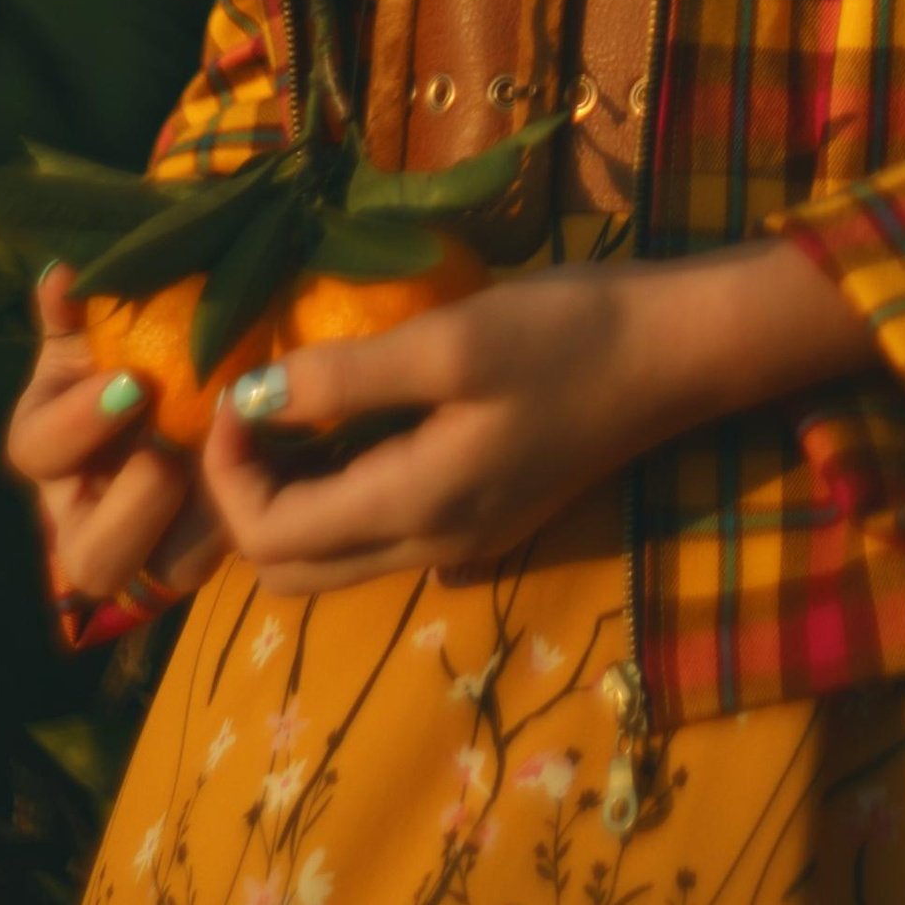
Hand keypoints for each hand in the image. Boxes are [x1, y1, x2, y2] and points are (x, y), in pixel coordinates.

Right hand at [5, 266, 226, 612]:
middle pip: (88, 558)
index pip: (35, 452)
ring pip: (162, 572)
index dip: (76, 424)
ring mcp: (153, 543)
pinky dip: (251, 509)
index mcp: (53, 443)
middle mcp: (89, 510)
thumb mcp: (111, 318)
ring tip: (234, 465)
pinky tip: (280, 462)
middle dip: (131, 508)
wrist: (213, 367)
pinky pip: (226, 553)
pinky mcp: (210, 547)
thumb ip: (83, 305)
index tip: (132, 383)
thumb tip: (59, 276)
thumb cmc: (146, 338)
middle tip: (171, 452)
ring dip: (198, 526)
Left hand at [200, 236, 879, 595]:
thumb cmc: (567, 334)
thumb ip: (345, 378)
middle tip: (253, 410)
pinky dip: (340, 496)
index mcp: (414, 508)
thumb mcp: (451, 340)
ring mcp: (464, 541)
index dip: (225, 471)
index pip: (269, 537)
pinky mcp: (489, 517)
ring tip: (292, 413)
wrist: (678, 351)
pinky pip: (381, 535)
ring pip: (335, 559)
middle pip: (291, 570)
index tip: (236, 390)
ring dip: (291, 501)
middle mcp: (431, 547)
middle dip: (246, 498)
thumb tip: (251, 400)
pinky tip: (355, 427)